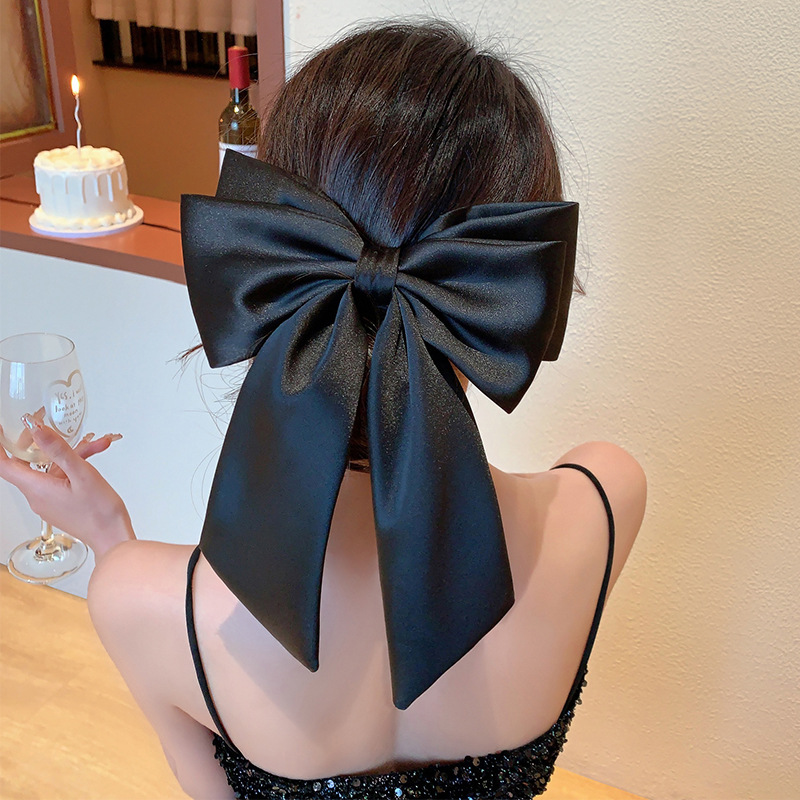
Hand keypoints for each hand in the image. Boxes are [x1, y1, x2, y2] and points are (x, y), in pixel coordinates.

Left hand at [0, 421, 134, 560]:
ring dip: (69, 454)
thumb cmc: (100, 511)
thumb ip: (58, 450)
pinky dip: (74, 466)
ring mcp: (48, 500)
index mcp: (37, 489)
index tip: (3, 429)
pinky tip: (94, 457)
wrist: (113, 536)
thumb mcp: (82, 474)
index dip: (0, 445)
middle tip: (49, 426)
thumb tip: (37, 429)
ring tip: (95, 445)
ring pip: (50, 469)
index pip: (3, 465)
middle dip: (39, 443)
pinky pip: (60, 479)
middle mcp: (37, 496)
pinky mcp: (59, 503)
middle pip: (26, 464)